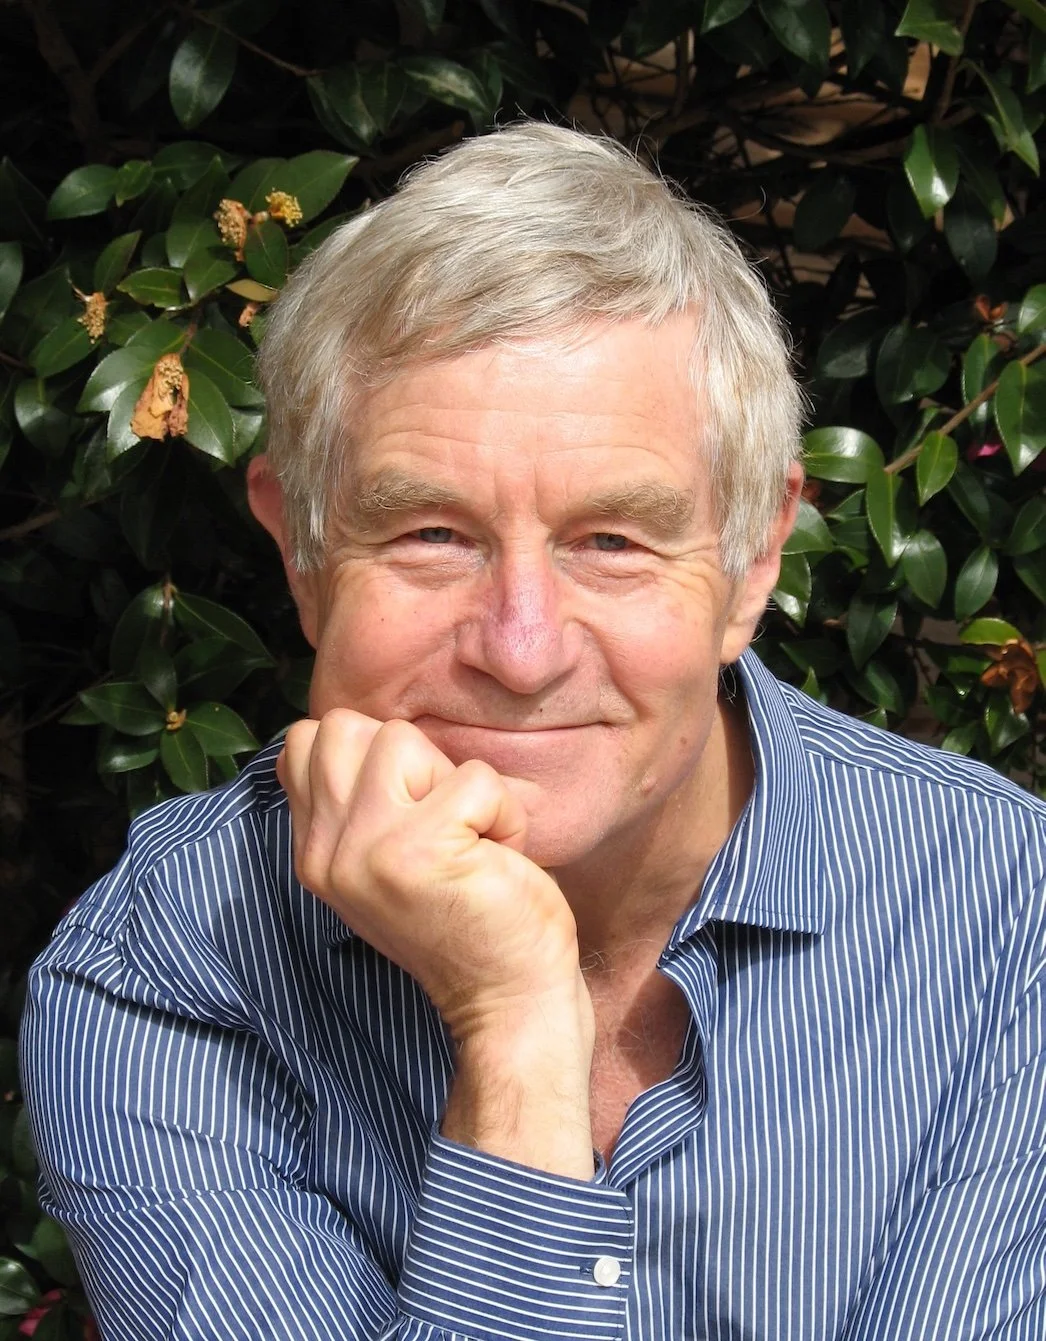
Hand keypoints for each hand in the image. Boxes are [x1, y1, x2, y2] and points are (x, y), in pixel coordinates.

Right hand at [277, 710, 587, 1045]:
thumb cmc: (465, 914)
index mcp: (313, 851)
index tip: (411, 813)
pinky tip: (498, 858)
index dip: (371, 756)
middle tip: (443, 822)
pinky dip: (504, 811)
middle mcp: (325, 852)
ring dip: (458, 782)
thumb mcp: (387, 857)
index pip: (306, 740)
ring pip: (400, 740)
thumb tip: (360, 730)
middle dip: (410, 759)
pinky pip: (474, 778)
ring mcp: (365, 852)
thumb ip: (358, 801)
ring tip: (471, 840)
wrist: (508, 1000)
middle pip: (344, 728)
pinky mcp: (418, 852)